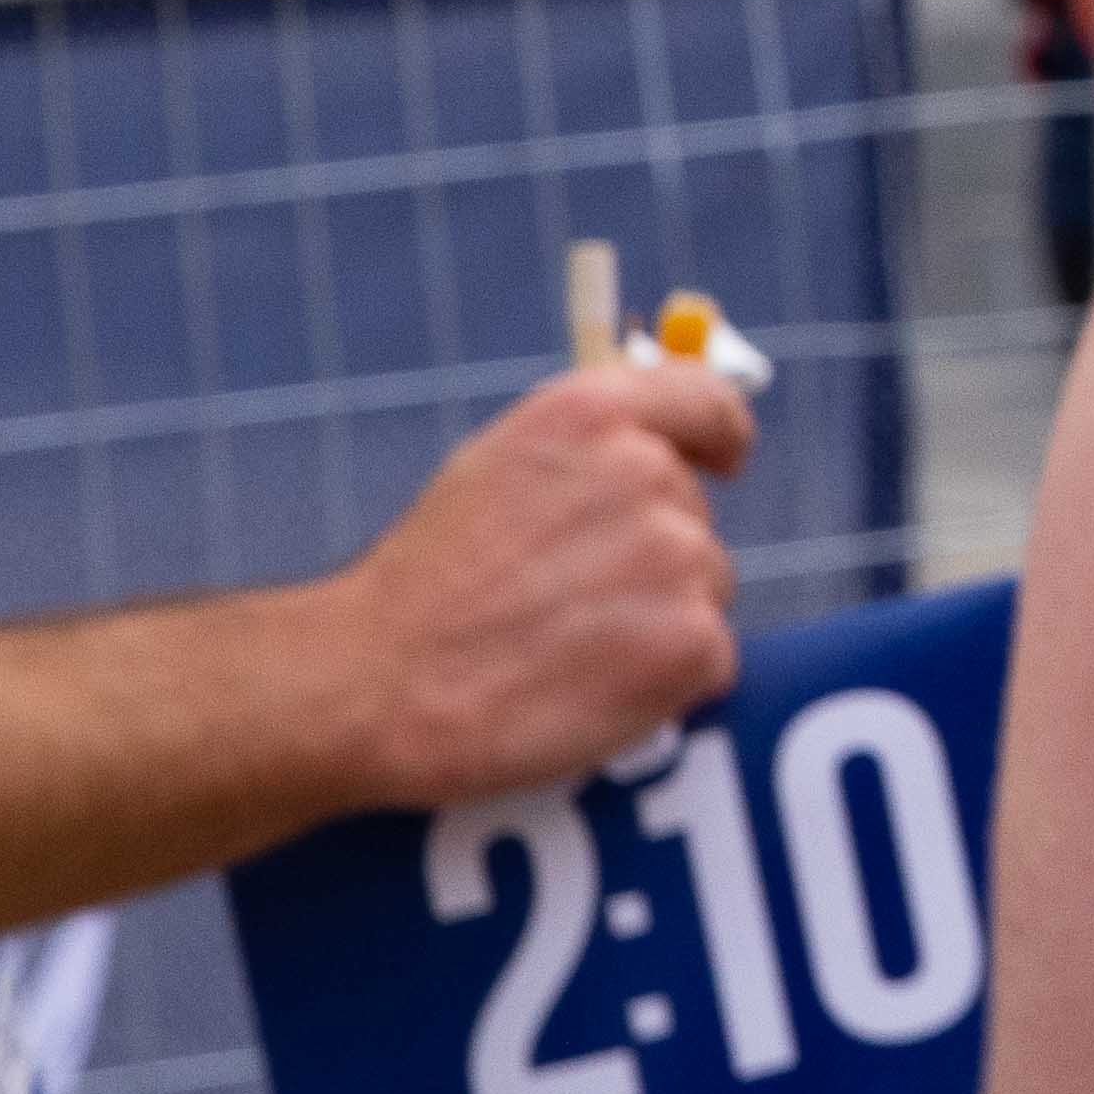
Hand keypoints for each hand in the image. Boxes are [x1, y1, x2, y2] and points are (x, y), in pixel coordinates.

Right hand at [320, 353, 756, 808]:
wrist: (370, 684)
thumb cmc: (422, 589)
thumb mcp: (493, 472)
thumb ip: (586, 453)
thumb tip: (667, 451)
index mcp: (591, 414)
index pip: (706, 402)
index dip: (719, 437)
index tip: (723, 463)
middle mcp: (645, 470)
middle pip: (694, 519)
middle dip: (648, 562)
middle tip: (557, 608)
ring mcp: (676, 555)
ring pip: (703, 593)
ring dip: (655, 625)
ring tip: (558, 651)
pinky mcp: (692, 640)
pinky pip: (708, 661)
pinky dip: (662, 686)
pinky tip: (584, 692)